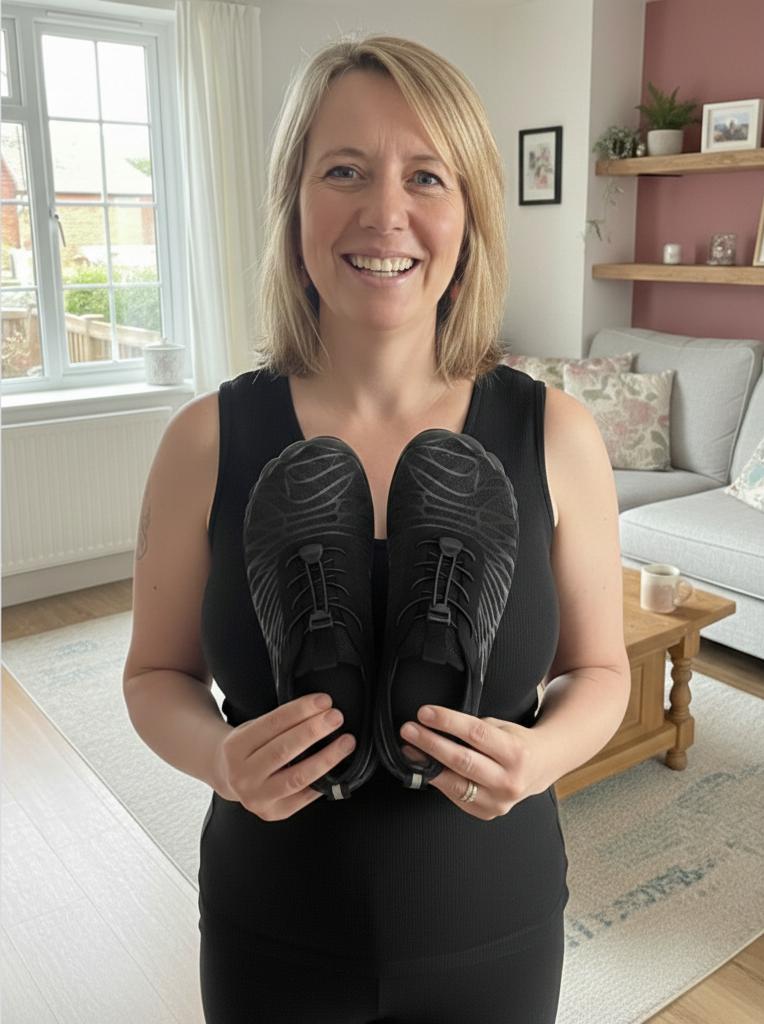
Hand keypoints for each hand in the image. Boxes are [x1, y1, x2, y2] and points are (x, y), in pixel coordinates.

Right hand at [215, 694, 354, 820]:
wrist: (228, 776)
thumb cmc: (248, 747)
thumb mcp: (252, 728)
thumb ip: (278, 723)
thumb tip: (319, 711)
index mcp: (235, 747)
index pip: (271, 724)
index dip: (300, 710)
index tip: (323, 701)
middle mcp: (242, 775)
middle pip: (283, 750)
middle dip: (314, 731)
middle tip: (336, 717)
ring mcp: (256, 798)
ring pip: (297, 777)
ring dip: (326, 758)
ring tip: (346, 742)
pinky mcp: (273, 813)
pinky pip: (304, 797)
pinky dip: (323, 781)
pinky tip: (338, 768)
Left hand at [399, 705, 550, 819]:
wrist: (540, 768)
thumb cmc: (516, 743)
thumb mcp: (502, 727)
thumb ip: (475, 730)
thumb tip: (437, 726)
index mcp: (515, 752)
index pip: (476, 734)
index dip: (447, 722)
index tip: (425, 713)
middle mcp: (509, 779)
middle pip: (462, 760)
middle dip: (430, 743)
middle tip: (409, 730)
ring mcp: (498, 800)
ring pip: (455, 783)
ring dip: (426, 765)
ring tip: (409, 749)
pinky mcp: (487, 812)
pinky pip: (455, 797)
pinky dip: (437, 780)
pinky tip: (424, 768)